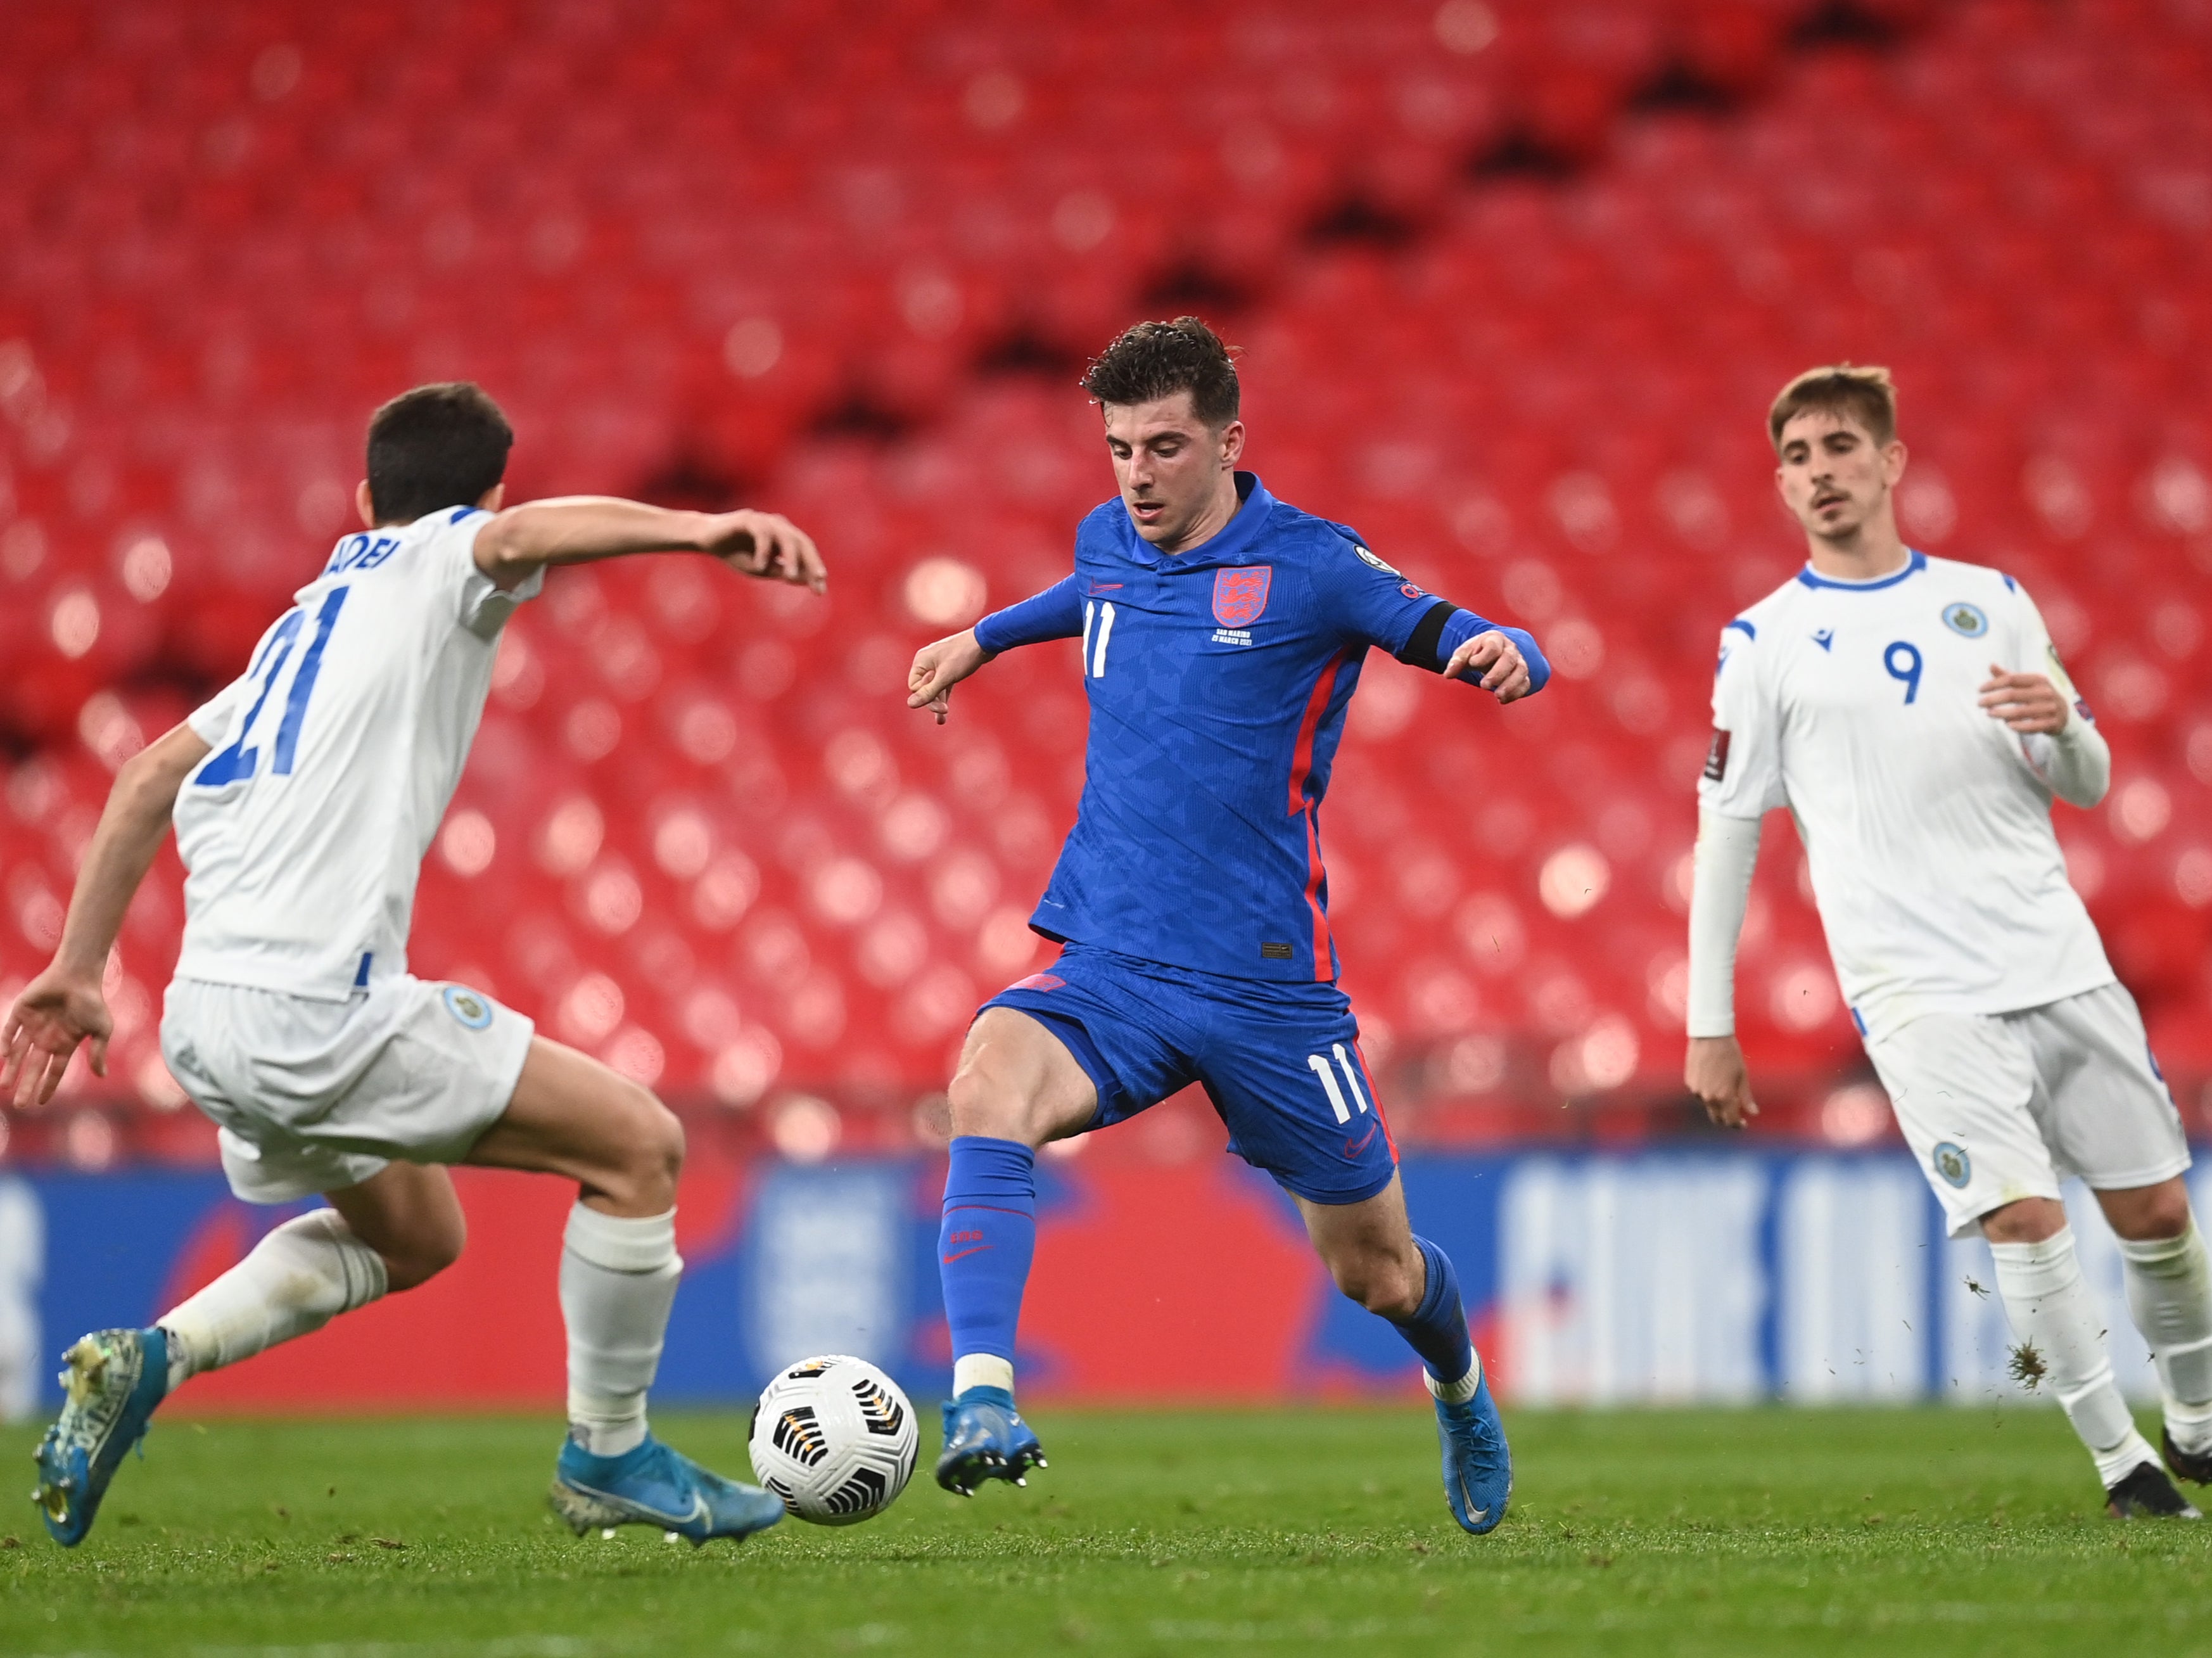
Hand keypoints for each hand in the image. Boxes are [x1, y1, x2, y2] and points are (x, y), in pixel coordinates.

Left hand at [2, 966, 112, 1108]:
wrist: (78, 975)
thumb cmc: (92, 1001)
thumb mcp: (101, 1030)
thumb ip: (98, 1052)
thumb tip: (102, 1076)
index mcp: (65, 1043)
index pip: (54, 1069)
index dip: (47, 1085)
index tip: (40, 1103)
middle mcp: (47, 1037)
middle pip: (34, 1066)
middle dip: (26, 1085)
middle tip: (19, 1104)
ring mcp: (32, 1026)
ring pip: (18, 1052)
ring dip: (11, 1069)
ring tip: (4, 1086)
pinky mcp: (20, 1012)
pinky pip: (9, 1031)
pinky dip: (5, 1043)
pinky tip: (4, 1056)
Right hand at [700, 511, 825, 594]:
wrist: (707, 539)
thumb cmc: (736, 554)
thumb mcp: (762, 569)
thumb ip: (781, 571)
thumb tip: (806, 579)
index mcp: (785, 536)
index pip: (806, 551)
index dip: (814, 569)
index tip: (820, 590)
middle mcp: (778, 525)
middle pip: (801, 541)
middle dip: (810, 562)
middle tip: (817, 579)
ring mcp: (764, 520)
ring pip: (785, 537)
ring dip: (790, 558)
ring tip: (789, 578)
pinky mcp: (747, 518)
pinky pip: (761, 533)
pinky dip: (763, 551)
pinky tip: (760, 566)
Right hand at [907, 630, 993, 725]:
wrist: (985, 641)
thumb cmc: (963, 656)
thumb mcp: (945, 677)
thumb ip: (928, 692)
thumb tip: (910, 704)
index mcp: (921, 661)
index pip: (914, 686)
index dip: (925, 695)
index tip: (939, 698)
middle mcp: (927, 662)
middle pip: (924, 688)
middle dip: (933, 701)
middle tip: (944, 712)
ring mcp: (938, 665)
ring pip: (935, 688)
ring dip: (938, 703)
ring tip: (942, 721)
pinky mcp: (949, 668)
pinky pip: (943, 685)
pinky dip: (945, 696)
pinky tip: (945, 713)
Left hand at [1441, 630, 1531, 702]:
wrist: (1492, 653)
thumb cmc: (1477, 652)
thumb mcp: (1465, 653)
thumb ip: (1456, 662)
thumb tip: (1448, 675)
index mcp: (1495, 639)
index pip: (1494, 646)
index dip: (1484, 656)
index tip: (1472, 663)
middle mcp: (1510, 649)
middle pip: (1509, 659)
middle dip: (1498, 673)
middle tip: (1484, 685)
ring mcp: (1519, 661)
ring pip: (1521, 671)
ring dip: (1511, 685)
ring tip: (1497, 696)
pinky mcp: (1523, 675)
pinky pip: (1525, 684)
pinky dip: (1516, 693)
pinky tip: (1502, 700)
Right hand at [1685, 1035, 1757, 1129]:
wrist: (1709, 1036)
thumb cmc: (1730, 1054)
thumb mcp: (1742, 1076)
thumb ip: (1746, 1097)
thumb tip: (1754, 1113)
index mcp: (1724, 1097)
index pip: (1731, 1120)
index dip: (1737, 1124)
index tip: (1743, 1123)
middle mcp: (1709, 1097)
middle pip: (1716, 1118)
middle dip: (1726, 1119)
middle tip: (1735, 1115)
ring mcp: (1697, 1091)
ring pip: (1708, 1105)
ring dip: (1716, 1103)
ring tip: (1724, 1089)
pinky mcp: (1689, 1082)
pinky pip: (1699, 1093)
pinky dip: (1707, 1092)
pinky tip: (1713, 1079)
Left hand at [1978, 664, 2067, 733]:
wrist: (2065, 713)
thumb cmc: (2039, 695)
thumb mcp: (2027, 683)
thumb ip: (2008, 676)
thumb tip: (1990, 664)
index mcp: (2038, 679)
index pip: (2011, 679)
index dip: (1993, 684)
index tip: (1980, 690)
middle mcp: (2045, 692)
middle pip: (2012, 695)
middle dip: (1993, 699)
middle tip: (1979, 703)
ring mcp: (2049, 708)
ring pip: (2020, 712)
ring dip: (2001, 713)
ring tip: (1988, 713)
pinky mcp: (2051, 723)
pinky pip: (2031, 726)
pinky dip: (2018, 726)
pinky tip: (2007, 725)